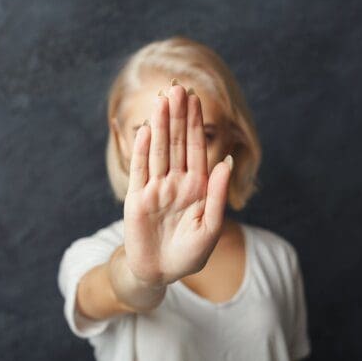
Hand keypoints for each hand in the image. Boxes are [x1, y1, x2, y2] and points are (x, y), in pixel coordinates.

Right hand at [123, 78, 232, 286]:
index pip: (195, 149)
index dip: (195, 124)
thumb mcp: (210, 227)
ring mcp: (156, 188)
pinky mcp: (137, 198)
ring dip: (160, 126)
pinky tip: (145, 130)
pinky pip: (140, 170)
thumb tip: (224, 161)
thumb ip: (217, 194)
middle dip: (178, 116)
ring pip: (159, 151)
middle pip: (176, 143)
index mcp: (197, 187)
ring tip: (162, 100)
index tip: (195, 99)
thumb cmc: (189, 254)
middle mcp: (176, 182)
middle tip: (177, 88)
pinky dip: (142, 150)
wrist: (160, 272)